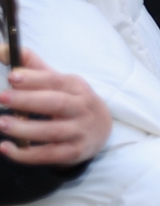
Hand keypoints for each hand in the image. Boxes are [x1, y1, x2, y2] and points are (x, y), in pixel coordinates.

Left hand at [0, 50, 111, 165]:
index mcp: (76, 87)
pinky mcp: (74, 152)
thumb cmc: (71, 101)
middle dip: (28, 101)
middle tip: (2, 98)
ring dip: (24, 129)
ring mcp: (79, 131)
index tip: (12, 76)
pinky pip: (50, 155)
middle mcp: (81, 108)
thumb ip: (32, 66)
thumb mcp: (59, 81)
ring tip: (1, 124)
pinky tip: (6, 148)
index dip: (34, 79)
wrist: (102, 130)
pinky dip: (27, 154)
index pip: (55, 80)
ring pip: (52, 131)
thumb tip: (2, 50)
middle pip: (56, 104)